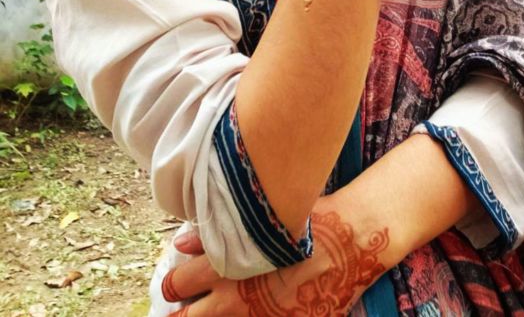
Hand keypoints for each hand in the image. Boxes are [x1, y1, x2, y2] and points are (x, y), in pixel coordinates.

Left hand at [160, 196, 390, 315]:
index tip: (175, 282)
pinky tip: (254, 307)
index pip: (177, 283)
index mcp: (223, 268)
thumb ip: (214, 233)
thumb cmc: (301, 222)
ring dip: (211, 314)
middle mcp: (233, 300)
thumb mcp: (255, 219)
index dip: (173, 283)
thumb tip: (182, 243)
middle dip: (180, 312)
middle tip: (182, 307)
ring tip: (218, 308)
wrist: (346, 244)